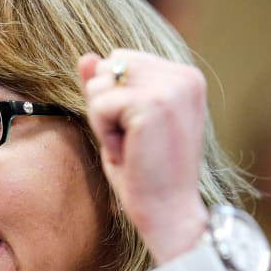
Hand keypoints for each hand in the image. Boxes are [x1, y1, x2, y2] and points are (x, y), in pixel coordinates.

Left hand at [78, 49, 208, 262]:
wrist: (169, 214)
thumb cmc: (146, 176)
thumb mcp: (122, 125)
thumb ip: (108, 89)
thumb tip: (86, 57)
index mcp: (185, 77)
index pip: (123, 59)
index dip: (115, 98)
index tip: (138, 133)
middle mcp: (184, 76)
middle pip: (111, 63)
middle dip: (107, 103)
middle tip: (131, 141)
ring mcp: (172, 87)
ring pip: (102, 81)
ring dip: (104, 119)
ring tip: (130, 146)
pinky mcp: (153, 104)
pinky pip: (100, 104)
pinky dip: (104, 132)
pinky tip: (127, 153)